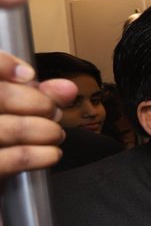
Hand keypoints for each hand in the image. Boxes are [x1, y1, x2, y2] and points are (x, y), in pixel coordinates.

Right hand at [0, 52, 75, 177]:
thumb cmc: (0, 143)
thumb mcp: (12, 113)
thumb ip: (35, 96)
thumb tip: (68, 88)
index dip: (3, 65)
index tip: (29, 76)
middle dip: (35, 101)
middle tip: (54, 112)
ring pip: (4, 129)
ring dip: (41, 130)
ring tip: (56, 134)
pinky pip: (6, 160)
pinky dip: (36, 156)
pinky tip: (52, 154)